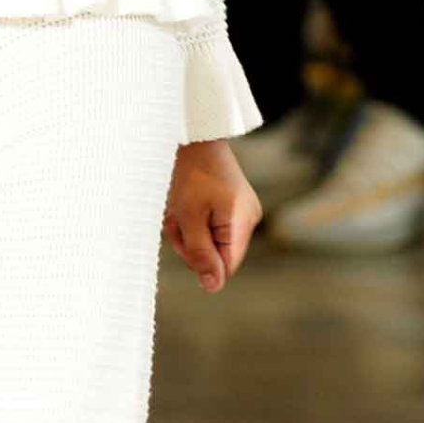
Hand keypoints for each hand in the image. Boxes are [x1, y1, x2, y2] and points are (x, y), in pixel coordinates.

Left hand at [163, 140, 261, 290]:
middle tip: (175, 219)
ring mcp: (241, 211)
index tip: (182, 240)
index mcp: (242, 222)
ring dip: (187, 230)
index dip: (201, 262)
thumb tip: (213, 287)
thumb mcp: (189, 218)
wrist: (193, 135)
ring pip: (210, 240)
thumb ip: (201, 254)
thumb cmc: (189, 173)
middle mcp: (248, 218)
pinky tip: (183, 204)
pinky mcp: (232, 205)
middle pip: (217, 254)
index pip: (226, 266)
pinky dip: (192, 220)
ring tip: (177, 208)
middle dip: (190, 242)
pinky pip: (210, 226)